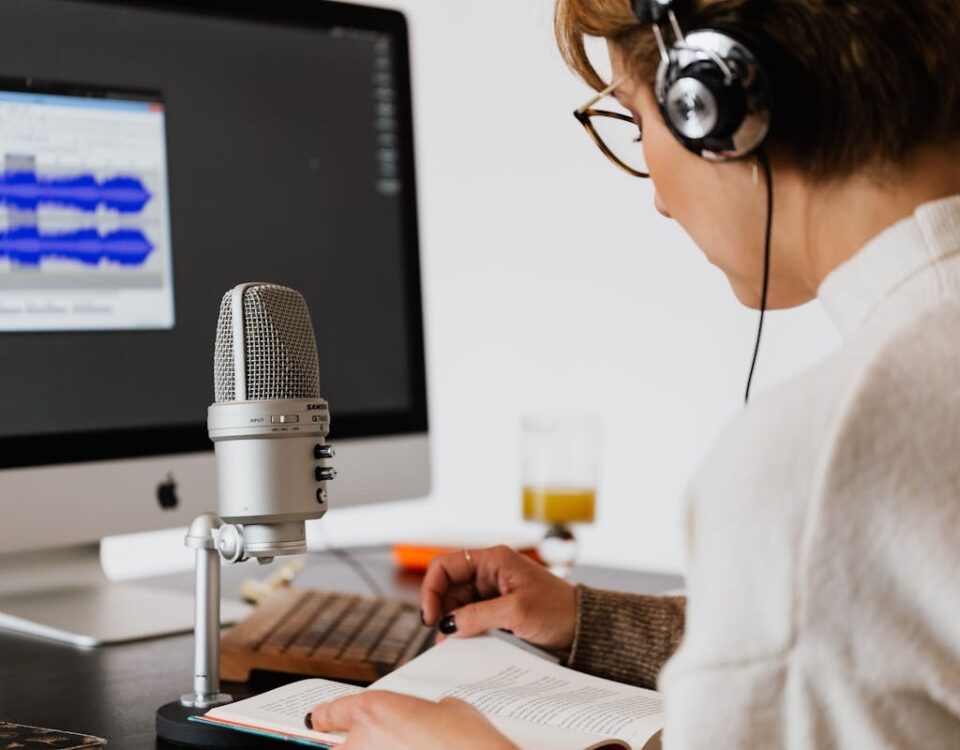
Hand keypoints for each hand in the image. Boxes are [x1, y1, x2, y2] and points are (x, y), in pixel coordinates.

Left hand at [308, 691, 516, 749]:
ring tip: (400, 748)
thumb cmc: (470, 742)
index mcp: (374, 711)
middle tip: (370, 745)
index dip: (325, 717)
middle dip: (348, 748)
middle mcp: (362, 744)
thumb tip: (425, 719)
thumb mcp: (449, 709)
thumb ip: (424, 712)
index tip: (318, 720)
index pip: (331, 713)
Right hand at [420, 545, 576, 650]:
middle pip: (448, 584)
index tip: (429, 616)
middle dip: (439, 608)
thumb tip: (447, 625)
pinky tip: (463, 642)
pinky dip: (463, 627)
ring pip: (456, 601)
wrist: (583, 627)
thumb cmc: (558, 610)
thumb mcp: (516, 612)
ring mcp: (492, 589)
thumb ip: (478, 615)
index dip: (431, 588)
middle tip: (440, 635)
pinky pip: (470, 614)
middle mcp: (489, 571)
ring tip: (450, 643)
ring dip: (450, 621)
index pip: (446, 564)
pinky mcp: (496, 607)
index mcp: (493, 559)